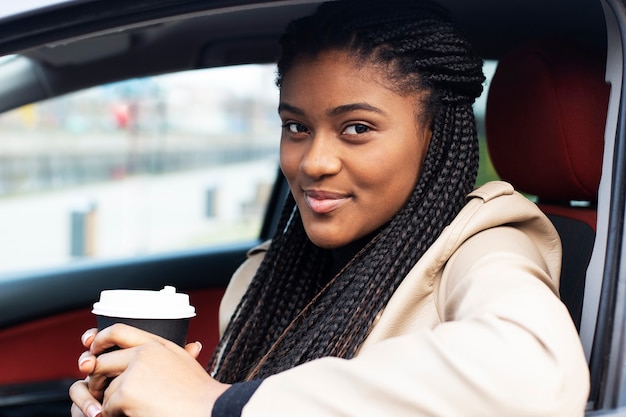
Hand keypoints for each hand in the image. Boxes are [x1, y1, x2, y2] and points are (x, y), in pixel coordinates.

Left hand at [70, 325, 228, 416]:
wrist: (210, 411)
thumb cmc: (202, 395)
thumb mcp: (189, 365)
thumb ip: (182, 352)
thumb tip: (194, 346)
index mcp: (158, 344)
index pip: (119, 330)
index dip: (101, 338)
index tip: (92, 349)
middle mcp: (144, 352)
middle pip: (103, 360)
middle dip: (98, 379)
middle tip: (101, 393)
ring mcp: (133, 372)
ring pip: (105, 388)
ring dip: (111, 403)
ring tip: (131, 409)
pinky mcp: (125, 393)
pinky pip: (107, 406)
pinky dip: (114, 416)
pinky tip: (134, 415)